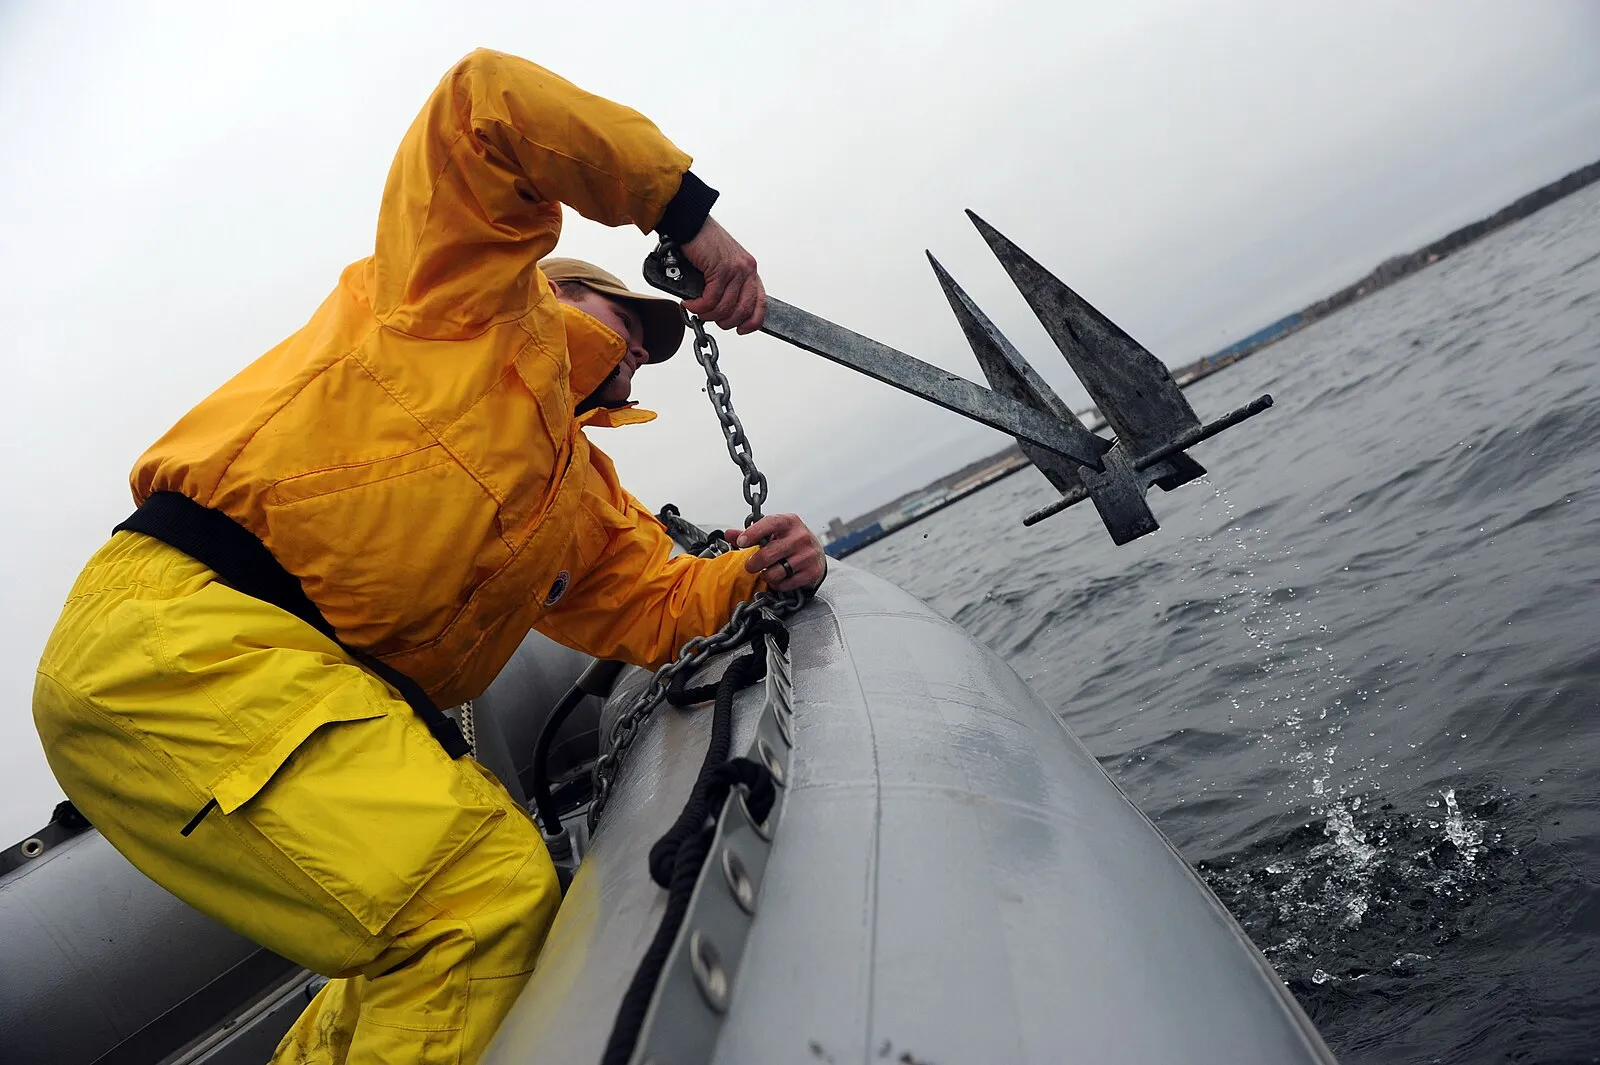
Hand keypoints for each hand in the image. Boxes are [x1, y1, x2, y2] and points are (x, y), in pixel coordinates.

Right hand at [681, 216, 766, 333]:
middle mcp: (747, 270)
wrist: (691, 224)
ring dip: (707, 314)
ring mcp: (735, 270)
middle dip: (725, 321)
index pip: (760, 304)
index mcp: (750, 271)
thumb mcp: (723, 266)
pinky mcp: (721, 269)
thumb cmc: (703, 244)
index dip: (752, 322)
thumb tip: (723, 311)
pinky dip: (698, 306)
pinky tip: (689, 302)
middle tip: (709, 318)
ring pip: (725, 308)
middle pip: (742, 310)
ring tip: (696, 309)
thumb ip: (728, 285)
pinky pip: (710, 300)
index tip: (741, 330)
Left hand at [724, 513, 825, 592]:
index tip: (741, 542)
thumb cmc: (789, 541)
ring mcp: (808, 555)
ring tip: (768, 571)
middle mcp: (801, 536)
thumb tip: (729, 534)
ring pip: (776, 572)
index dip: (753, 533)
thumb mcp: (773, 532)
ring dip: (766, 575)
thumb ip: (751, 533)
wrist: (816, 554)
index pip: (770, 523)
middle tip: (751, 565)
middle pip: (768, 554)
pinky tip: (780, 577)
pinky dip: (778, 584)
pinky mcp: (811, 572)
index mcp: (790, 521)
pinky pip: (785, 584)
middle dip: (754, 563)